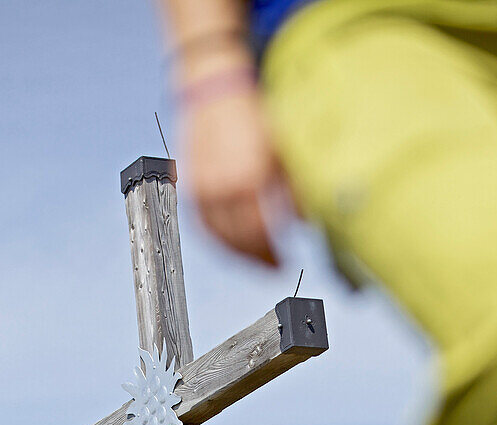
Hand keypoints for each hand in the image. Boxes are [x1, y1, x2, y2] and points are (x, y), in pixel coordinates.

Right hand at [180, 85, 286, 265]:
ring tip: (254, 260)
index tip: (286, 264)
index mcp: (250, 177)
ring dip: (237, 254)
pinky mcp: (191, 184)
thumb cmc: (255, 111)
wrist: (216, 84)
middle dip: (257, 258)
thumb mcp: (284, 148)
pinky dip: (217, 238)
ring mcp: (204, 186)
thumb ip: (293, 187)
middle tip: (274, 268)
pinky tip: (231, 244)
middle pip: (239, 239)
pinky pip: (203, 223)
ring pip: (218, 236)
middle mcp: (223, 185)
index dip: (273, 253)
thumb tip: (304, 220)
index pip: (261, 232)